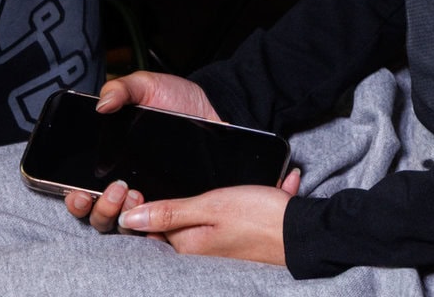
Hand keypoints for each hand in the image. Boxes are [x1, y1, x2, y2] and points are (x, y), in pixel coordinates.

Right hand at [62, 72, 220, 233]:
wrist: (208, 110)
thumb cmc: (174, 99)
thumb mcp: (146, 86)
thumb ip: (121, 89)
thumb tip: (102, 105)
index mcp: (108, 161)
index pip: (82, 191)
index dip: (75, 200)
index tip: (78, 195)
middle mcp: (124, 185)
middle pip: (100, 215)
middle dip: (100, 210)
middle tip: (115, 189)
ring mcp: (149, 196)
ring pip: (124, 225)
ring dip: (122, 216)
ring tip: (135, 195)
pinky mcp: (171, 203)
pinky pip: (156, 227)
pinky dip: (150, 226)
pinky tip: (154, 209)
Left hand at [119, 168, 303, 264]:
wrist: (304, 234)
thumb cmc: (259, 217)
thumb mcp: (212, 205)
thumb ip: (170, 211)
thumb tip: (128, 218)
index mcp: (187, 245)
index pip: (150, 227)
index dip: (144, 203)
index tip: (144, 183)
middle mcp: (199, 252)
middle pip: (177, 222)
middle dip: (182, 199)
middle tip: (203, 181)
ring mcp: (219, 248)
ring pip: (204, 217)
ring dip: (216, 197)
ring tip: (239, 188)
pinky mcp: (237, 242)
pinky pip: (230, 219)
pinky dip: (243, 202)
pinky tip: (262, 191)